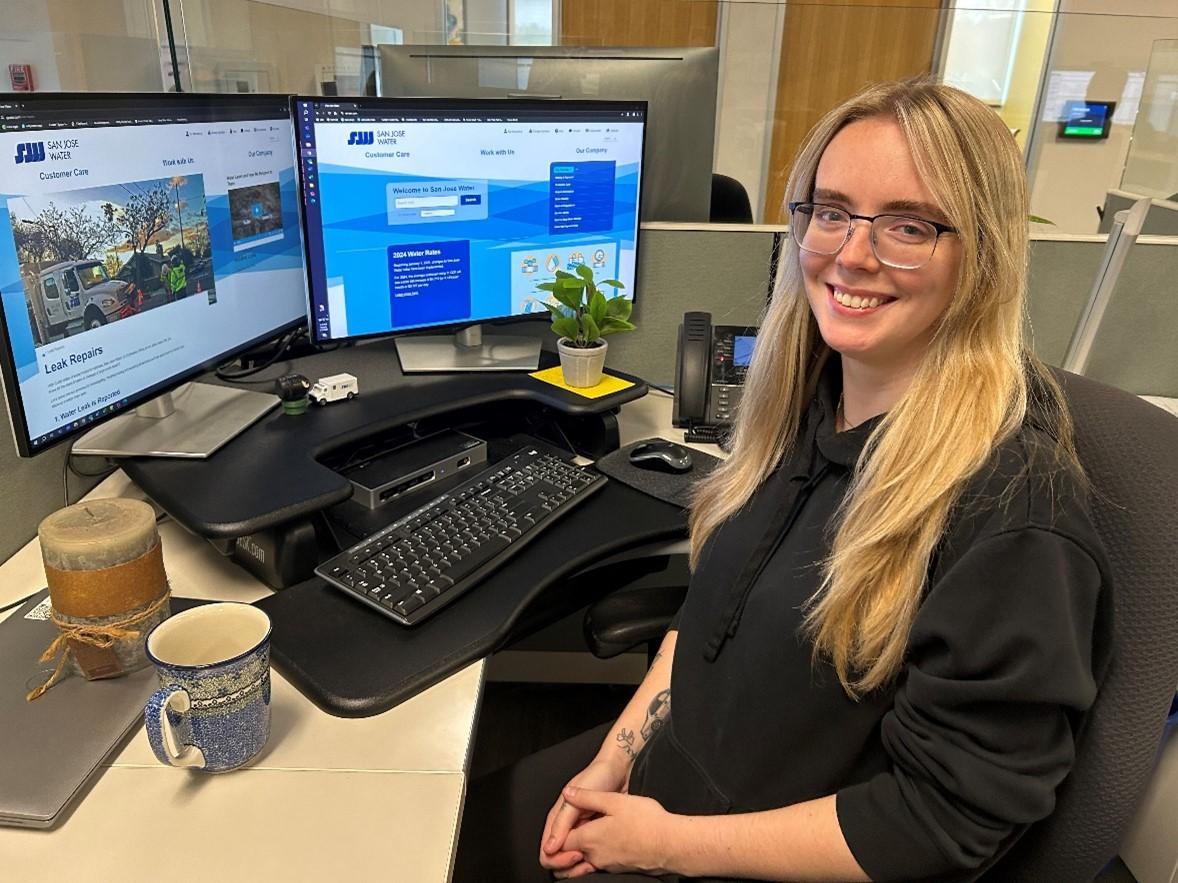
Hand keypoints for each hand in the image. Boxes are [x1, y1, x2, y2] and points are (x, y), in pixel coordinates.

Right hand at [539, 757, 628, 874]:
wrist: (618, 769)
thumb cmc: (596, 777)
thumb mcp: (576, 799)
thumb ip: (562, 822)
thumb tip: (549, 848)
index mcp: (556, 820)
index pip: (547, 852)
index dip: (559, 859)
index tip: (577, 855)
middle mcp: (566, 828)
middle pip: (558, 860)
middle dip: (569, 867)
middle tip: (587, 861)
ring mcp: (580, 831)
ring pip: (572, 860)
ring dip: (580, 866)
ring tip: (595, 862)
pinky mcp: (594, 833)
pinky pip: (587, 854)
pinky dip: (591, 860)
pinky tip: (602, 857)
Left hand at [557, 786, 677, 877]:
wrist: (672, 844)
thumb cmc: (645, 821)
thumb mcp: (614, 801)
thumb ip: (587, 797)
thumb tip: (568, 793)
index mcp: (589, 839)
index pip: (561, 843)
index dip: (557, 836)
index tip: (561, 826)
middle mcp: (595, 856)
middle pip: (572, 854)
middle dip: (569, 844)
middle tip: (574, 826)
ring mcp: (608, 864)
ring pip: (587, 859)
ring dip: (585, 848)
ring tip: (593, 831)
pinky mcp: (621, 868)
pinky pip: (602, 862)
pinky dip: (600, 852)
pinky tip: (610, 839)